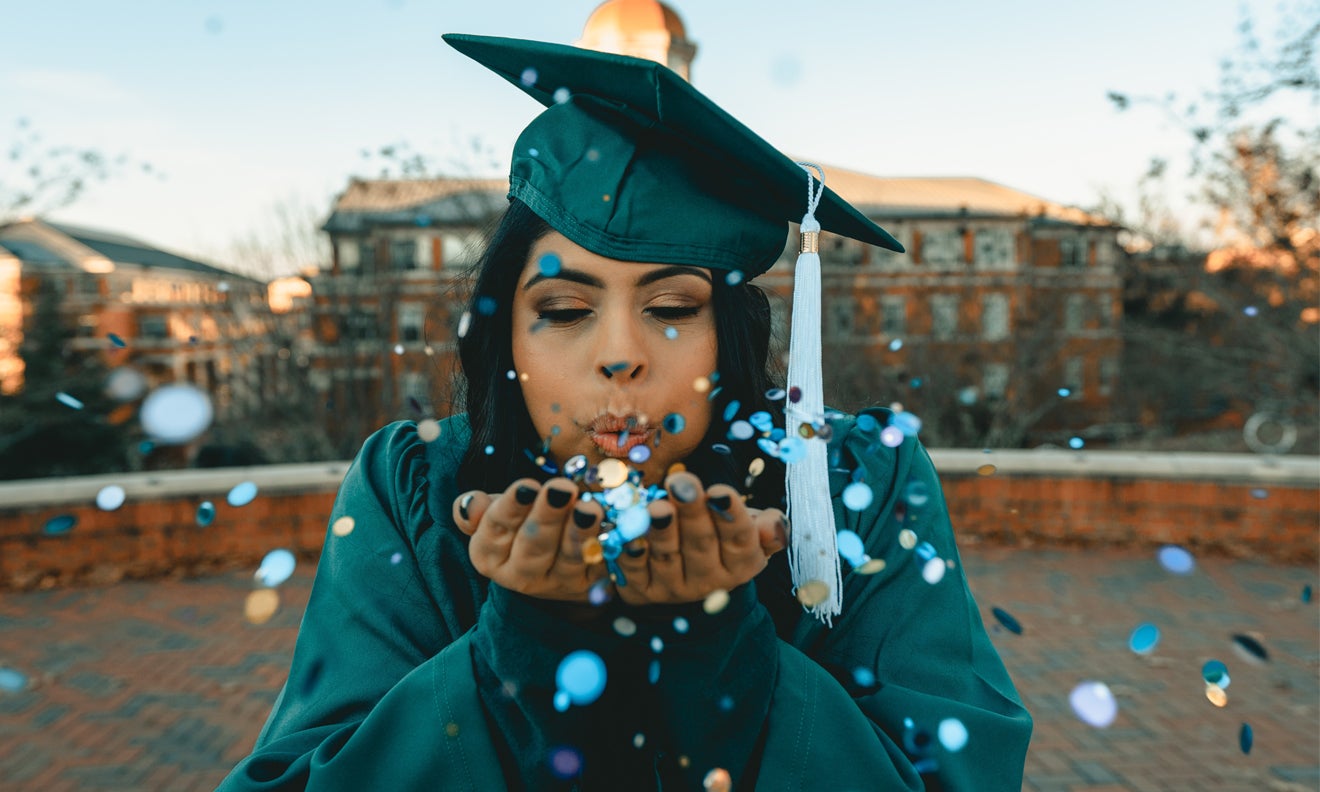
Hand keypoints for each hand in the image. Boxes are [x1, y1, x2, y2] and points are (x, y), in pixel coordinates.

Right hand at [453, 477, 608, 601]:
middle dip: (548, 517)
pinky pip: (601, 565)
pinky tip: (615, 525)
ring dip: (580, 533)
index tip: (526, 486)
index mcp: (489, 556)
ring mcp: (558, 583)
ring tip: (590, 509)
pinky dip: (608, 545)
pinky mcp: (590, 584)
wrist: (551, 560)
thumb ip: (476, 509)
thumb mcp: (494, 514)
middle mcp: (521, 576)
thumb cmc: (518, 523)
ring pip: (569, 559)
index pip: (495, 531)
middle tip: (562, 489)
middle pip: (533, 547)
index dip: (510, 509)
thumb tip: (471, 504)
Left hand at [611, 472, 786, 605]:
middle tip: (682, 484)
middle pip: (700, 544)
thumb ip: (767, 528)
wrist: (687, 579)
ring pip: (667, 556)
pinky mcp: (641, 590)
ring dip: (661, 531)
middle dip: (692, 513)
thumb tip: (771, 526)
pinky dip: (629, 549)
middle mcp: (709, 581)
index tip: (720, 492)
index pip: (738, 539)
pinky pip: (633, 568)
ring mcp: (673, 588)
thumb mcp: (750, 532)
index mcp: (741, 564)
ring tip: (657, 507)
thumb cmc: (722, 540)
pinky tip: (626, 529)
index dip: (730, 516)